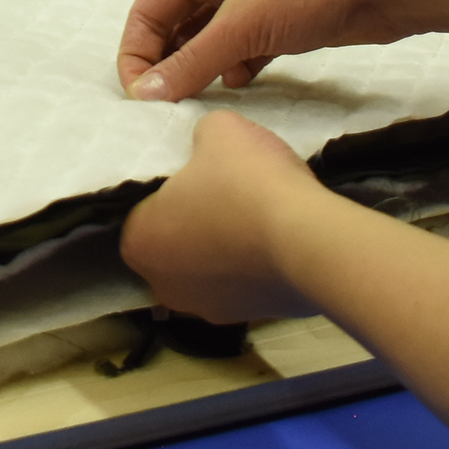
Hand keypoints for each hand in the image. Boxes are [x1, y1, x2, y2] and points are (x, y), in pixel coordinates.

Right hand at [116, 0, 407, 100]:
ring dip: (201, 66)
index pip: (150, 6)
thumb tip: (144, 94)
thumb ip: (191, 63)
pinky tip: (238, 84)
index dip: (138, 50)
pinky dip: (235, 65)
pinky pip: (243, 44)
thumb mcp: (244, 25)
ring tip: (197, 98)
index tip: (137, 94)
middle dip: (169, 60)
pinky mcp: (284, 16)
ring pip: (212, 36)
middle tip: (164, 103)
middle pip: (178, 21)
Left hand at [117, 109, 329, 325]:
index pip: (141, 210)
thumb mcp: (219, 130)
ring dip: (226, 246)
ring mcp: (208, 309)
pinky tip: (275, 239)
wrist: (311, 240)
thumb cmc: (249, 185)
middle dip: (195, 221)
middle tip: (225, 191)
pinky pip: (244, 283)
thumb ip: (200, 138)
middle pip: (172, 243)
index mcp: (138, 243)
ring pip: (209, 268)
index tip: (195, 174)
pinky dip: (254, 265)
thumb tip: (207, 147)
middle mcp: (164, 285)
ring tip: (256, 215)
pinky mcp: (250, 318)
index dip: (168, 189)